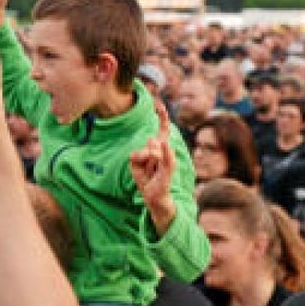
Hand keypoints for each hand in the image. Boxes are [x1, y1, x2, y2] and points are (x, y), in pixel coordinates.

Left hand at [129, 101, 175, 234]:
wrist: (155, 201)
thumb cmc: (146, 181)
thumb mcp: (136, 165)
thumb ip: (137, 155)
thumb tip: (147, 151)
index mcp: (159, 150)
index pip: (162, 131)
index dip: (162, 117)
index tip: (159, 104)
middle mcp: (166, 154)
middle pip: (151, 142)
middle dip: (142, 154)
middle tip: (145, 169)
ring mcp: (168, 163)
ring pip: (153, 151)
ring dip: (145, 162)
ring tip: (149, 174)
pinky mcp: (168, 174)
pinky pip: (166, 162)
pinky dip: (166, 153)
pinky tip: (166, 145)